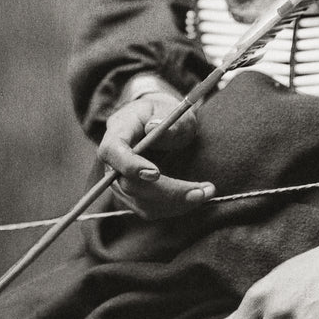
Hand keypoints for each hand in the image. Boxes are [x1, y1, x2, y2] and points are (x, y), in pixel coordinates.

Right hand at [97, 75, 214, 219]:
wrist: (158, 122)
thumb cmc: (164, 113)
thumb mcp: (171, 109)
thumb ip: (166, 120)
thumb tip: (153, 127)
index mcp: (118, 130)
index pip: (112, 151)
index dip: (130, 165)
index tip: (156, 173)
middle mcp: (113, 161)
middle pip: (129, 184)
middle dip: (167, 191)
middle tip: (202, 191)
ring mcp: (120, 182)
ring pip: (141, 202)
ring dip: (175, 203)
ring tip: (206, 192)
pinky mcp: (132, 196)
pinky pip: (149, 209)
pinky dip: (174, 207)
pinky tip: (195, 197)